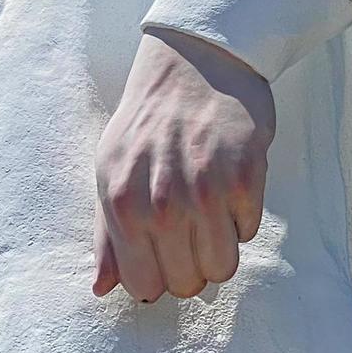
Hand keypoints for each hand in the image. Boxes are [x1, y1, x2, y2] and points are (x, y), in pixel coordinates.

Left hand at [93, 31, 276, 301]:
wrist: (194, 62)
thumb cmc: (148, 123)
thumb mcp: (111, 173)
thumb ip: (106, 237)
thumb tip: (102, 290)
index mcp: (123, 205)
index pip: (146, 285)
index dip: (159, 279)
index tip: (166, 259)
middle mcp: (163, 203)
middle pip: (188, 283)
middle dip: (192, 269)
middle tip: (193, 237)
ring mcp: (208, 191)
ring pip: (223, 267)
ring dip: (220, 250)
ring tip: (213, 217)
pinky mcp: (247, 177)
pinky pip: (249, 231)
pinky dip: (242, 218)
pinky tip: (230, 188)